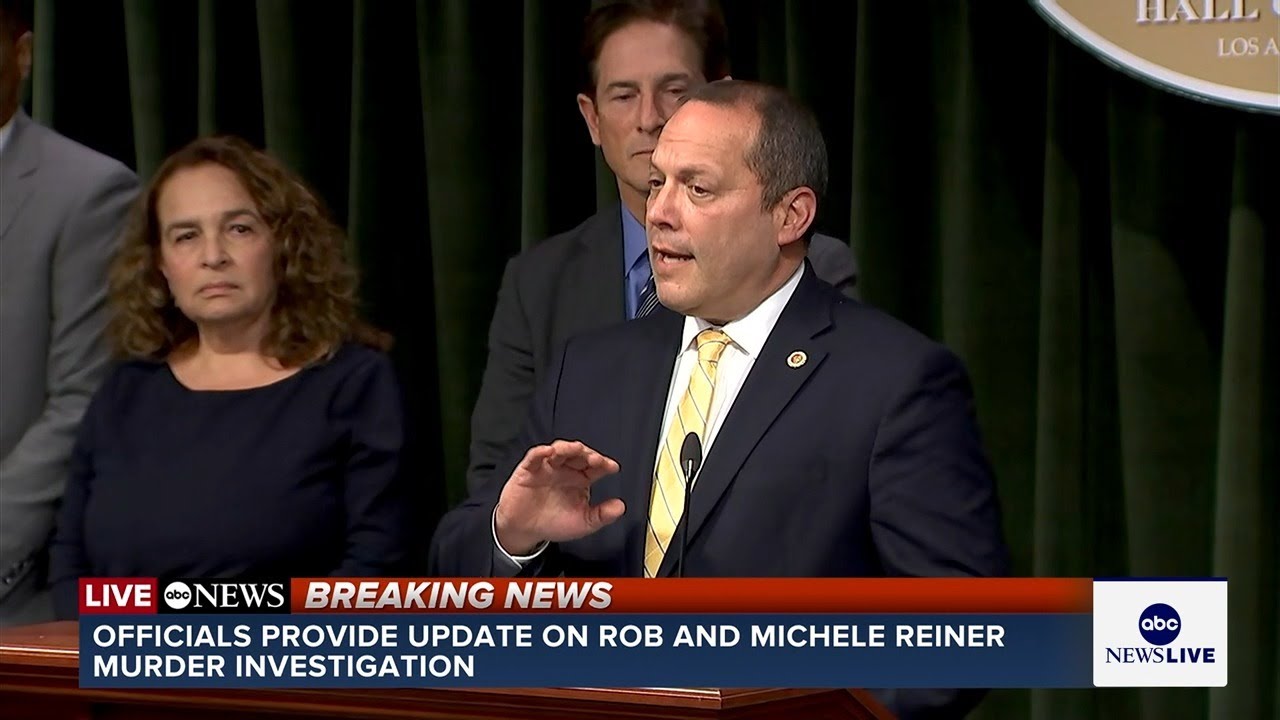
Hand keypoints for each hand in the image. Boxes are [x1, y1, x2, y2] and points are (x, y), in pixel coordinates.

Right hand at [494, 440, 623, 554]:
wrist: (525, 530)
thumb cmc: (553, 523)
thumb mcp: (583, 523)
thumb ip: (602, 515)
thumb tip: (621, 507)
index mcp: (580, 479)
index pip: (595, 467)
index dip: (604, 464)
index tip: (612, 467)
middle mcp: (565, 470)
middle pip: (579, 454)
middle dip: (587, 453)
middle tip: (594, 459)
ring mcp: (547, 468)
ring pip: (559, 451)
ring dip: (567, 448)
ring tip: (575, 449)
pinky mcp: (529, 470)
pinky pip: (534, 457)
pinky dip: (540, 452)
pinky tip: (548, 452)